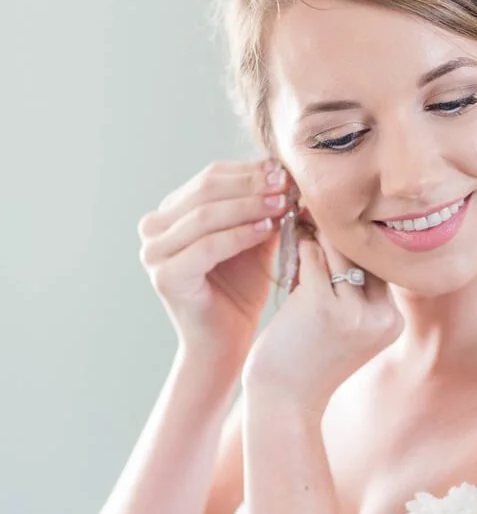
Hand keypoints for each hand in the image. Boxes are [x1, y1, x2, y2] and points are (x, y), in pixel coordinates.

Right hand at [137, 158, 290, 374]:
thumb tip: (285, 172)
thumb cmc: (240, 292)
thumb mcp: (253, 240)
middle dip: (250, 185)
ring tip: (283, 203)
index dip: (248, 171)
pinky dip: (239, 234)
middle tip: (286, 183)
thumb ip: (261, 208)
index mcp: (169, 215)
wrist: (226, 343)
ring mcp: (154, 254)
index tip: (284, 170)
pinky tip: (267, 228)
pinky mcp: (165, 277)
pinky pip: (207, 246)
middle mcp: (153, 230)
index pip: (209, 178)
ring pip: (206, 215)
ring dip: (248, 206)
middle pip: (206, 191)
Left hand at [242, 230, 403, 413]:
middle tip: (318, 214)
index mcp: (393, 321)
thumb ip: (357, 290)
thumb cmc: (309, 359)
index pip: (382, 264)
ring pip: (339, 250)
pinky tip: (294, 247)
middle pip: (365, 253)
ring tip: (304, 229)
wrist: (285, 401)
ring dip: (319, 237)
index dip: (359, 243)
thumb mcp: (348, 327)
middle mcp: (382, 317)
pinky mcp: (323, 306)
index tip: (339, 223)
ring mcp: (354, 313)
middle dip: (341, 233)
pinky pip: (313, 257)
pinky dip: (302, 248)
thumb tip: (346, 231)